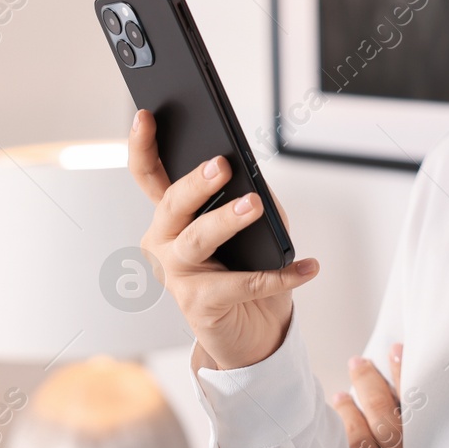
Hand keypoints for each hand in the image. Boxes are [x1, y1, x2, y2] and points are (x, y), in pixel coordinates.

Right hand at [128, 108, 318, 370]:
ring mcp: (177, 276)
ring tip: (254, 204)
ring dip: (227, 219)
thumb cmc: (246, 270)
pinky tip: (306, 267)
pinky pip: (241, 284)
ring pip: (198, 240)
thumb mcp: (251, 227)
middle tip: (222, 164)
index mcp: (171, 216)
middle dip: (195, 181)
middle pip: (172, 204)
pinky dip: (278, 275)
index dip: (142, 146)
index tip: (146, 116)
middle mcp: (164, 243)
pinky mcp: (198, 305)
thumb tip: (255, 185)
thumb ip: (247, 198)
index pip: (149, 175)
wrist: (253, 331)